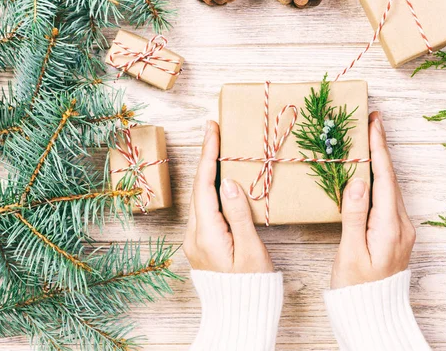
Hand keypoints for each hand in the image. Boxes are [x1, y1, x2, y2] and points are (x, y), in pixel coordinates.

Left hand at [184, 120, 273, 272]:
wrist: (239, 315)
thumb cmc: (251, 287)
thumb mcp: (250, 251)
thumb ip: (238, 215)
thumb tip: (228, 182)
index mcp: (206, 234)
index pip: (204, 185)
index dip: (208, 155)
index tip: (212, 130)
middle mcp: (195, 235)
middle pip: (199, 188)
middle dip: (206, 157)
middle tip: (215, 130)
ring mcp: (196, 241)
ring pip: (201, 198)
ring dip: (209, 172)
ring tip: (218, 148)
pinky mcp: (202, 244)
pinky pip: (205, 210)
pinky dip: (212, 190)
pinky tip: (221, 180)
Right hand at [331, 112, 415, 288]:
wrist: (373, 312)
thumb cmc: (357, 287)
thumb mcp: (351, 252)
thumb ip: (355, 215)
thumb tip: (357, 180)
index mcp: (390, 227)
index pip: (384, 178)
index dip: (379, 149)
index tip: (373, 124)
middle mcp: (401, 224)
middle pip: (391, 178)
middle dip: (382, 148)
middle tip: (371, 121)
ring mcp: (401, 229)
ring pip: (391, 187)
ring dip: (381, 162)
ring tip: (370, 138)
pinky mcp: (396, 233)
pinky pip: (388, 198)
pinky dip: (380, 179)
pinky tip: (371, 171)